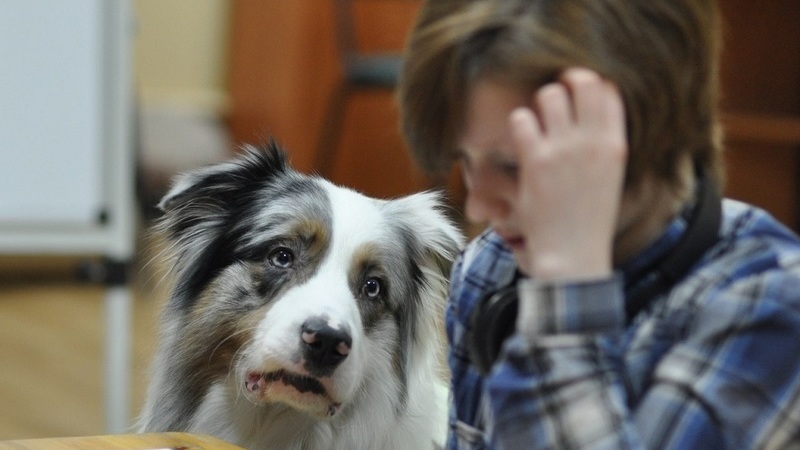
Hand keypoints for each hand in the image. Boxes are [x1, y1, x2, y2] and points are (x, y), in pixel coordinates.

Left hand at [510, 68, 626, 280]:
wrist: (573, 253)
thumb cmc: (589, 217)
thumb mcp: (610, 175)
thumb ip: (603, 142)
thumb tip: (590, 109)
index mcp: (615, 144)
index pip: (608, 89)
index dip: (590, 84)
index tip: (576, 92)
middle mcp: (593, 141)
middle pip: (581, 82)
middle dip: (564, 85)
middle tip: (553, 102)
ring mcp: (564, 149)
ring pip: (549, 95)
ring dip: (539, 104)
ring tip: (537, 124)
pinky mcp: (536, 161)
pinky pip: (522, 119)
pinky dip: (519, 124)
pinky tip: (522, 140)